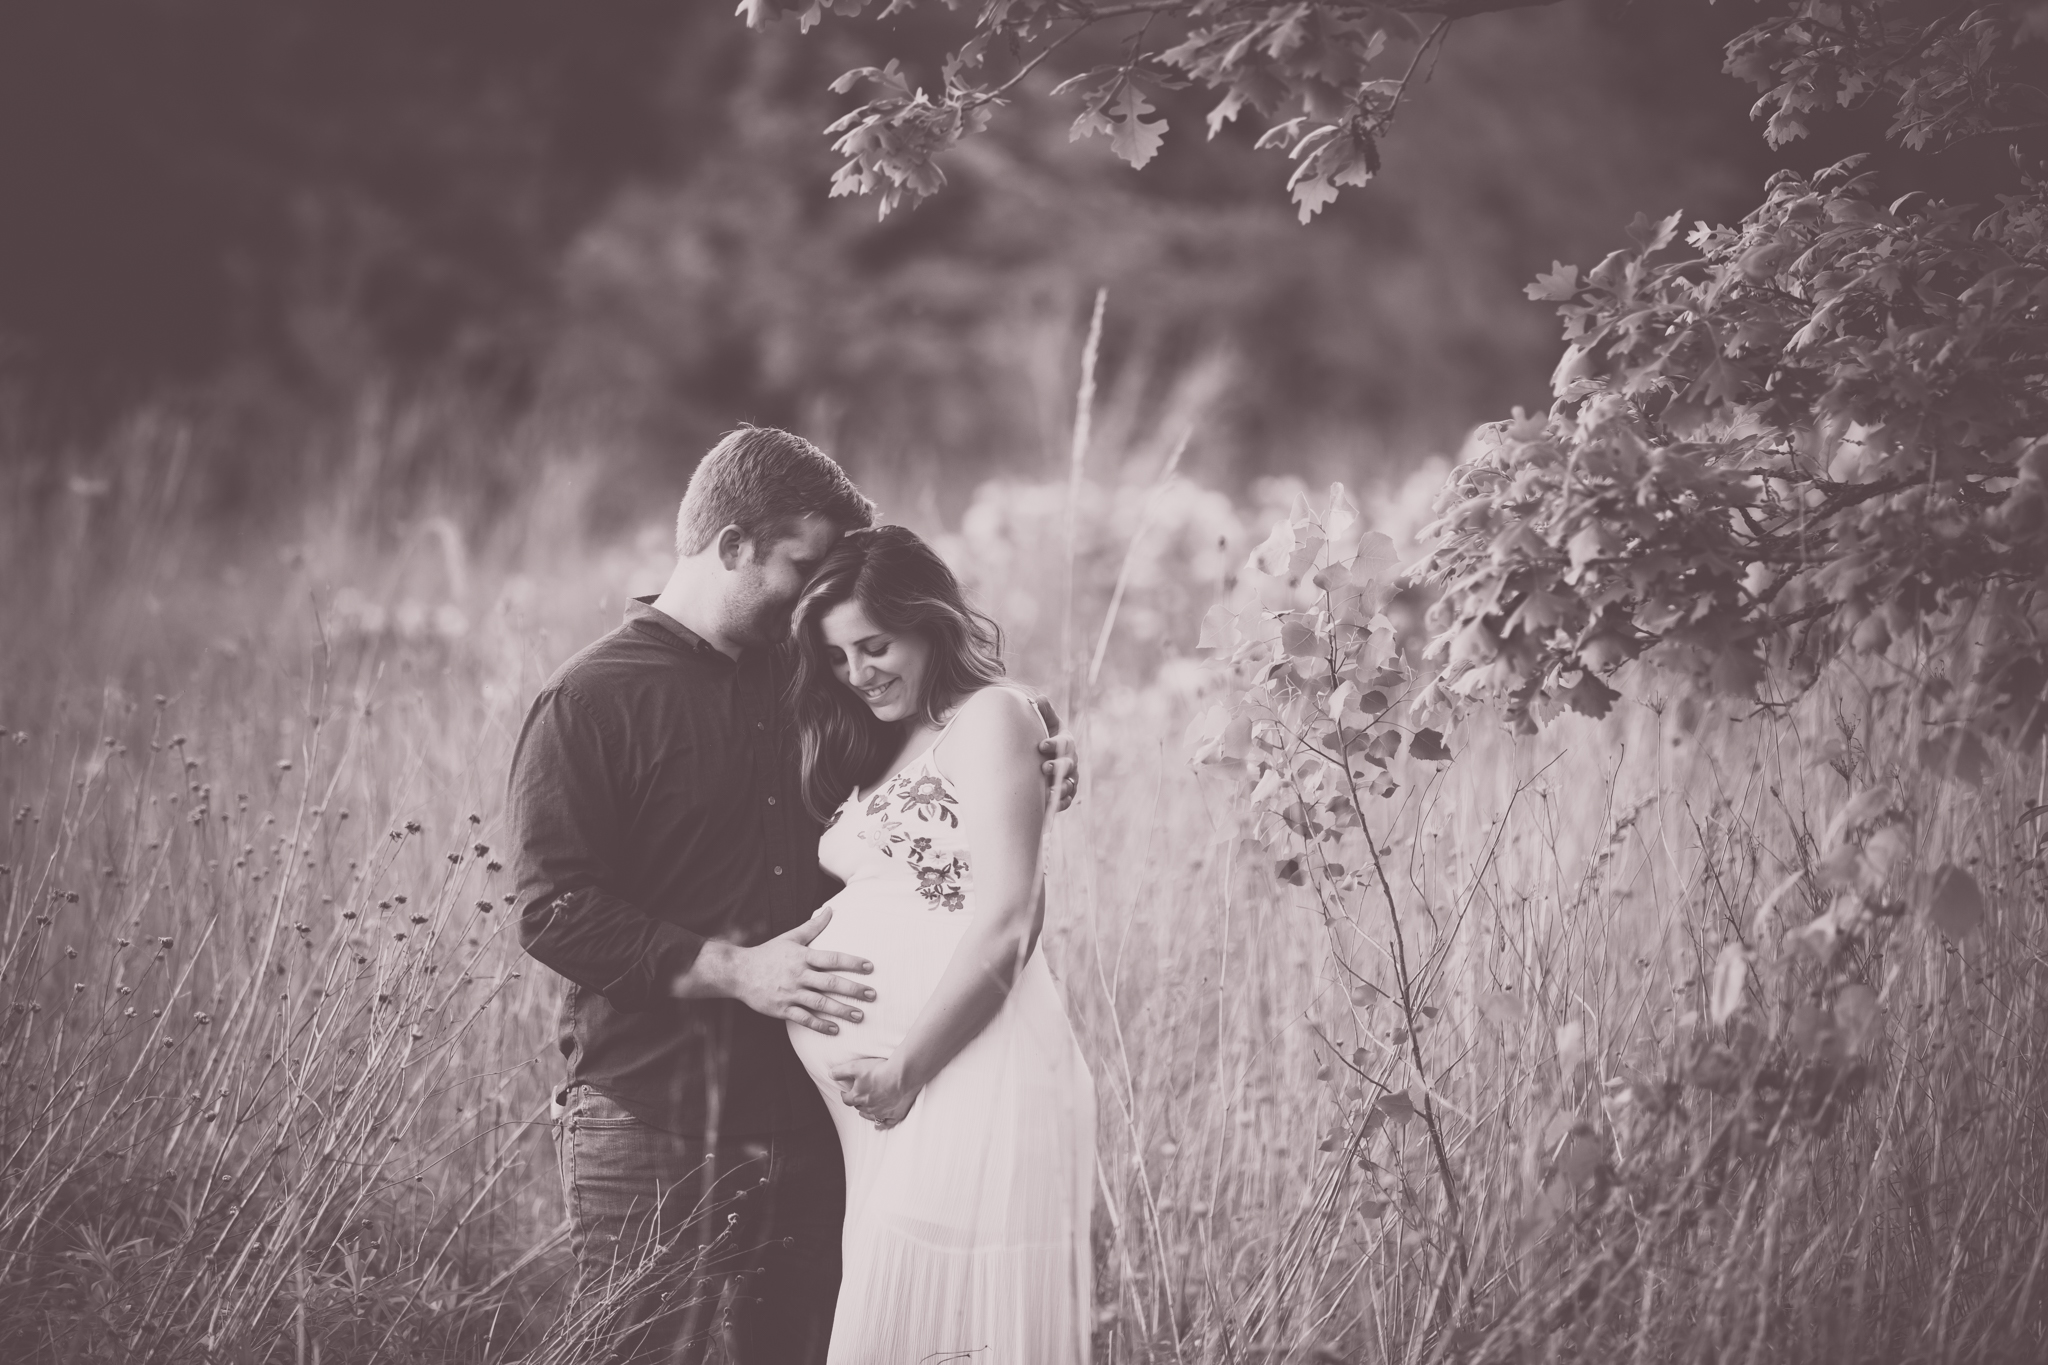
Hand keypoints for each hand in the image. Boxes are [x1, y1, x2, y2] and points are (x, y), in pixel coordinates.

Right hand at [689, 907, 875, 1034]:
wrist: (738, 972)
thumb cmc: (767, 954)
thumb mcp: (790, 938)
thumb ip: (813, 927)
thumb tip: (831, 910)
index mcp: (802, 956)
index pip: (832, 958)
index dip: (852, 962)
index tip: (870, 967)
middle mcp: (798, 975)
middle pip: (830, 983)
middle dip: (853, 990)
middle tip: (872, 995)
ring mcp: (789, 993)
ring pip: (819, 1003)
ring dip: (841, 1010)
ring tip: (859, 1015)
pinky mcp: (781, 1009)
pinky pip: (804, 1019)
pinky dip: (819, 1025)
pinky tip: (835, 1029)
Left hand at [828, 1055, 918, 1128]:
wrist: (903, 1075)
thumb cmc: (879, 1070)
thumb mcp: (856, 1066)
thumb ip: (841, 1071)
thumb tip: (830, 1074)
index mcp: (858, 1097)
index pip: (846, 1099)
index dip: (844, 1095)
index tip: (844, 1091)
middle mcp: (869, 1107)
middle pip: (859, 1107)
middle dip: (856, 1102)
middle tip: (857, 1096)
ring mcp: (882, 1112)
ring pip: (870, 1116)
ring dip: (866, 1113)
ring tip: (864, 1109)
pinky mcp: (895, 1114)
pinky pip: (886, 1123)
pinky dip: (881, 1124)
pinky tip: (878, 1125)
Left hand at [1035, 721, 1079, 812]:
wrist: (1046, 759)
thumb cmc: (1046, 739)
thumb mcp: (1046, 725)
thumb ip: (1044, 713)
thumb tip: (1040, 698)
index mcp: (1066, 743)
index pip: (1063, 743)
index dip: (1053, 744)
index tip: (1041, 745)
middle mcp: (1071, 761)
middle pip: (1068, 764)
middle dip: (1057, 766)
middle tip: (1044, 767)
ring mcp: (1070, 778)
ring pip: (1069, 783)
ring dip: (1059, 787)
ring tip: (1048, 790)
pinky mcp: (1067, 794)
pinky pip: (1066, 800)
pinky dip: (1060, 802)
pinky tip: (1050, 804)